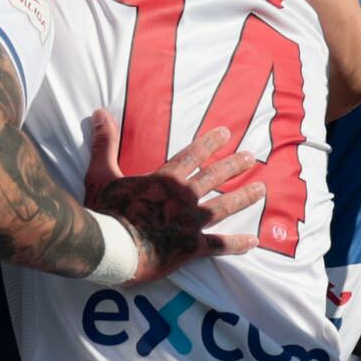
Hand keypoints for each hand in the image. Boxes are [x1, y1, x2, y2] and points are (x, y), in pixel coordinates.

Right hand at [84, 114, 268, 268]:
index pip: (192, 155)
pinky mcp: (192, 248)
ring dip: (244, 197)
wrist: (110, 247)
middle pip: (215, 177)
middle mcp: (183, 197)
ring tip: (261, 189)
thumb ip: (105, 143)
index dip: (210, 143)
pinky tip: (254, 240)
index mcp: (165, 179)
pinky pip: (220, 245)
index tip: (227, 134)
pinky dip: (238, 243)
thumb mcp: (101, 173)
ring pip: (224, 206)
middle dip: (235, 165)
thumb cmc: (105, 211)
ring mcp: (191, 223)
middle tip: (251, 157)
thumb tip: (99, 112)